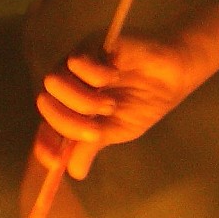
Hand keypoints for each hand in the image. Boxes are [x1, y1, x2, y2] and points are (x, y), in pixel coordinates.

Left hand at [33, 34, 204, 177]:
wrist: (173, 77)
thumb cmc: (144, 102)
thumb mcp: (118, 131)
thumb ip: (92, 146)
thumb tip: (73, 173)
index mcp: (72, 107)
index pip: (46, 125)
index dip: (45, 144)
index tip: (56, 162)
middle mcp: (69, 84)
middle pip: (46, 103)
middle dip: (69, 123)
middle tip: (97, 132)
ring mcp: (78, 63)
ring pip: (55, 82)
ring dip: (84, 101)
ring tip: (111, 105)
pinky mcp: (92, 44)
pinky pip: (77, 61)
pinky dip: (96, 76)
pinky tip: (117, 76)